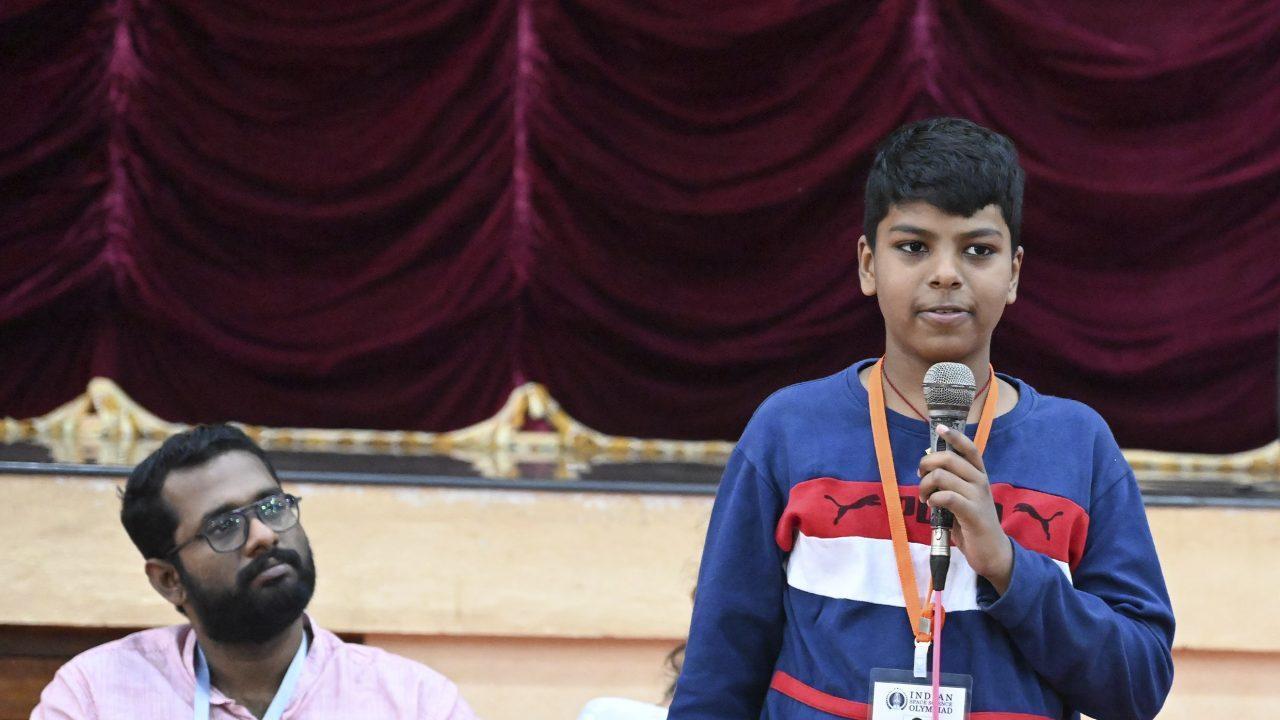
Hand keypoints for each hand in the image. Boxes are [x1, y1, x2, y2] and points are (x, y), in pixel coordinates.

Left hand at [917, 424, 1012, 594]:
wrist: (992, 552)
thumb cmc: (972, 523)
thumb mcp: (962, 498)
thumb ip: (950, 482)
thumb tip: (929, 465)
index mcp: (978, 475)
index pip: (970, 448)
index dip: (954, 436)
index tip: (939, 429)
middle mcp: (980, 481)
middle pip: (949, 458)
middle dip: (927, 464)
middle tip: (920, 478)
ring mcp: (978, 497)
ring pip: (942, 476)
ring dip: (925, 486)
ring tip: (925, 498)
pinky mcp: (973, 513)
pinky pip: (947, 497)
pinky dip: (934, 499)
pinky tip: (932, 506)